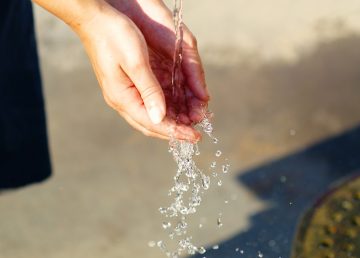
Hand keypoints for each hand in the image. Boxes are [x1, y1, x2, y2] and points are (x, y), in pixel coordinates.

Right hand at [34, 0, 208, 141]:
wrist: (95, 19)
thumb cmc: (114, 36)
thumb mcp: (136, 63)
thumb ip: (149, 91)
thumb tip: (160, 118)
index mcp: (122, 98)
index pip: (152, 123)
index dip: (175, 132)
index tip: (194, 137)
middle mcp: (122, 100)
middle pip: (150, 124)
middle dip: (174, 131)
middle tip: (194, 134)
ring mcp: (123, 93)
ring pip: (149, 116)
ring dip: (170, 121)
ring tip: (189, 122)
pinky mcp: (126, 85)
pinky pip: (147, 104)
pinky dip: (164, 109)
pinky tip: (176, 108)